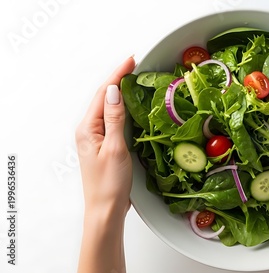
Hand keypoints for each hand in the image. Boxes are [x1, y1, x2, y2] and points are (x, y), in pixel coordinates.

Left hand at [75, 56, 135, 215]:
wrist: (106, 209)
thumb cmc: (109, 184)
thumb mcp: (115, 148)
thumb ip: (114, 119)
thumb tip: (114, 91)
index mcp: (87, 129)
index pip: (103, 94)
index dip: (117, 74)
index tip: (131, 60)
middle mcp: (89, 130)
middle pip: (104, 97)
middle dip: (119, 78)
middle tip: (136, 64)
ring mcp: (97, 138)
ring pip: (110, 108)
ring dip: (122, 92)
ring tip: (135, 78)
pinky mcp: (107, 144)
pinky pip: (114, 120)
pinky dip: (125, 108)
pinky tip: (133, 105)